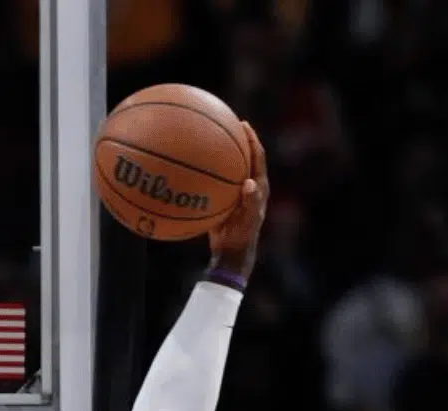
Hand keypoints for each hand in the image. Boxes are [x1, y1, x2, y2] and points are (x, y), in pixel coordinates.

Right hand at [207, 121, 268, 277]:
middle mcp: (248, 185)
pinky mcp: (222, 200)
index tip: (243, 124)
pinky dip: (204, 173)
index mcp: (258, 186)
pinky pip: (212, 181)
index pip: (257, 156)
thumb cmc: (242, 237)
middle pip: (243, 156)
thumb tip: (249, 183)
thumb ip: (251, 201)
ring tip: (207, 138)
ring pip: (227, 167)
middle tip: (227, 122)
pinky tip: (188, 167)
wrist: (231, 252)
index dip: (252, 139)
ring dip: (220, 153)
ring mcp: (234, 192)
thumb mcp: (248, 220)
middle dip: (236, 139)